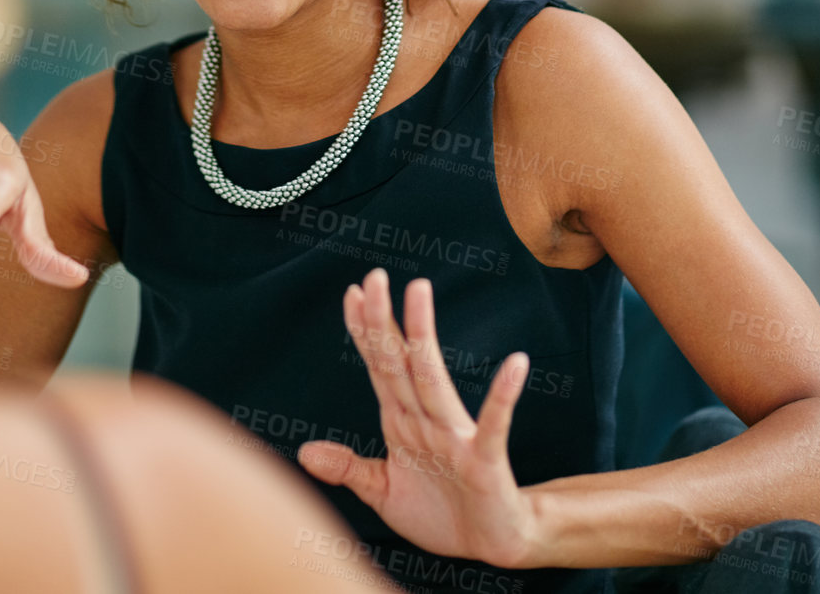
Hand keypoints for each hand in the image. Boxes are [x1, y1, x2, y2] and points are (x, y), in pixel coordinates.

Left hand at [298, 269, 538, 569]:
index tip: (351, 292)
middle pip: (400, 361)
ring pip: (433, 379)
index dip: (364, 331)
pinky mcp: (484, 459)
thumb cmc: (440, 512)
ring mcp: (455, 436)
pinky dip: (503, 396)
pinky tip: (515, 363)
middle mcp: (427, 418)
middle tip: (374, 275)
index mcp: (402, 421)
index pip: (379, 366)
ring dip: (424, 335)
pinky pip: (494, 423)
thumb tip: (303, 452)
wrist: (492, 543)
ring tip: (419, 290)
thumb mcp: (383, 492)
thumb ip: (349, 468)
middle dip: (384, 320)